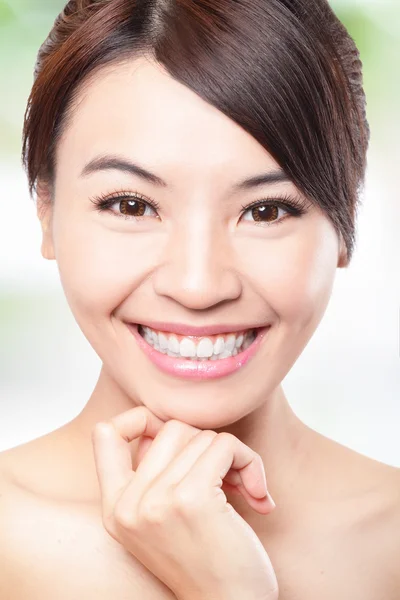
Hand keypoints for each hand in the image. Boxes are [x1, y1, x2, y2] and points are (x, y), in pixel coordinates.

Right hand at [91, 406, 278, 599]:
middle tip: (226, 476)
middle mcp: (128, 504)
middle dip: (206, 444)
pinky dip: (248, 461)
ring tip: (243, 489)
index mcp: (115, 508)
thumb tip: (168, 424)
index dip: (139, 420)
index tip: (179, 443)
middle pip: (171, 428)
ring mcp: (157, 501)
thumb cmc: (204, 560)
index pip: (105, 432)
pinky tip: (258, 495)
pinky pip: (224, 445)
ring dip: (234, 456)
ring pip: (202, 436)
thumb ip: (152, 475)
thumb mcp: (159, 521)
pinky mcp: (191, 499)